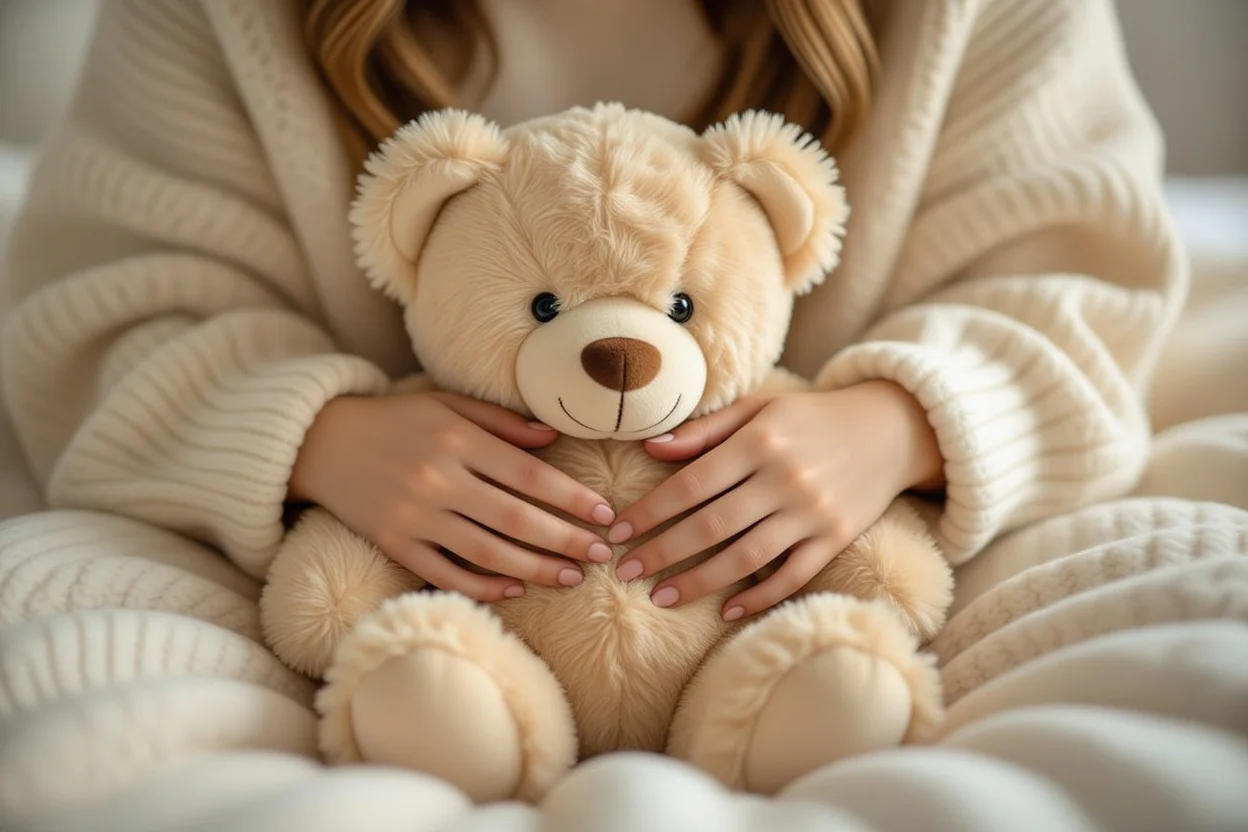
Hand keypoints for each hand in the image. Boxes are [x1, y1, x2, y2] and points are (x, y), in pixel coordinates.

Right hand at [289, 391, 616, 600]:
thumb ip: (501, 421)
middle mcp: (437, 479)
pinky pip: (444, 573)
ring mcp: (414, 516)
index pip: (528, 474)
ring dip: (534, 568)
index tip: (604, 514)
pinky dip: (481, 585)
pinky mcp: (394, 544)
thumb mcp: (446, 404)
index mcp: (456, 440)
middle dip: (565, 539)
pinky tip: (515, 589)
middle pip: (514, 517)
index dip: (571, 497)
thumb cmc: (395, 420)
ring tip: (572, 578)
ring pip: (486, 551)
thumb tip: (555, 438)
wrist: (320, 442)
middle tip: (602, 554)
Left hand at [609, 381, 943, 619]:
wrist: (890, 429)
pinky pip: (792, 576)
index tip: (617, 531)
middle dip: (662, 551)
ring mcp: (812, 513)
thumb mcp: (760, 408)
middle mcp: (784, 478)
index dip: (649, 511)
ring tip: (662, 597)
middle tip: (624, 571)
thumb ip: (705, 430)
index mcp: (760, 441)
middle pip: (711, 525)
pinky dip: (759, 597)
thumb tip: (651, 447)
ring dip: (699, 581)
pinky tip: (727, 611)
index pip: (691, 483)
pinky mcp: (835, 538)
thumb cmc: (810, 417)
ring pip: (746, 557)